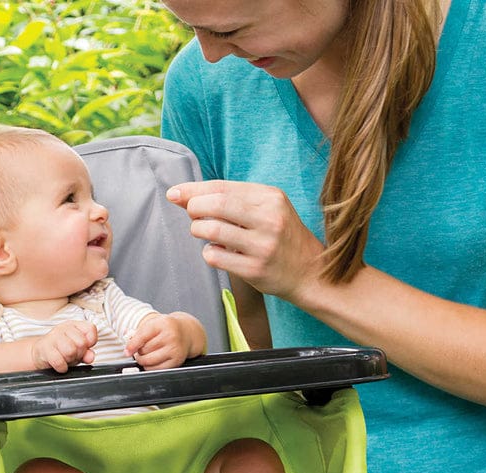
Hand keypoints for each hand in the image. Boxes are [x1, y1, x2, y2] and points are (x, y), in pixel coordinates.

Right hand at [32, 320, 97, 371]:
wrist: (40, 354)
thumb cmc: (60, 350)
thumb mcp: (77, 350)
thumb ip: (86, 353)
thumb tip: (90, 356)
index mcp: (73, 325)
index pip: (90, 329)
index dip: (90, 342)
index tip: (84, 347)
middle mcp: (63, 328)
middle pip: (81, 343)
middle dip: (79, 354)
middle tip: (72, 355)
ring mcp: (52, 337)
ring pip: (70, 351)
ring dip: (69, 360)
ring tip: (65, 359)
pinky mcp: (44, 348)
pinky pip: (59, 361)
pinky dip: (62, 367)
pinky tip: (60, 365)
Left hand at [125, 313, 204, 369]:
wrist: (186, 333)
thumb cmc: (166, 329)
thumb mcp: (154, 324)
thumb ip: (138, 332)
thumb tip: (127, 340)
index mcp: (163, 324)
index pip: (142, 336)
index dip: (132, 346)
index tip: (127, 352)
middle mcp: (170, 336)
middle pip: (145, 350)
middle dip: (139, 352)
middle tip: (140, 350)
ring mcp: (174, 349)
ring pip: (149, 361)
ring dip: (143, 361)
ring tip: (144, 356)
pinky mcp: (177, 360)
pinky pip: (157, 369)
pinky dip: (150, 367)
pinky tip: (151, 361)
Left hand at [166, 179, 324, 302]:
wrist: (310, 272)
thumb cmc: (282, 237)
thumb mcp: (268, 209)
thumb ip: (234, 200)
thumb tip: (186, 195)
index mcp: (271, 198)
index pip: (223, 187)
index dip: (194, 190)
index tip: (175, 193)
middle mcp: (268, 219)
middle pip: (216, 204)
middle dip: (194, 208)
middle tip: (191, 215)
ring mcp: (262, 246)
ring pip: (212, 230)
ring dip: (198, 230)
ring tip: (203, 232)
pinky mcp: (254, 270)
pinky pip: (216, 257)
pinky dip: (209, 252)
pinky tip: (217, 252)